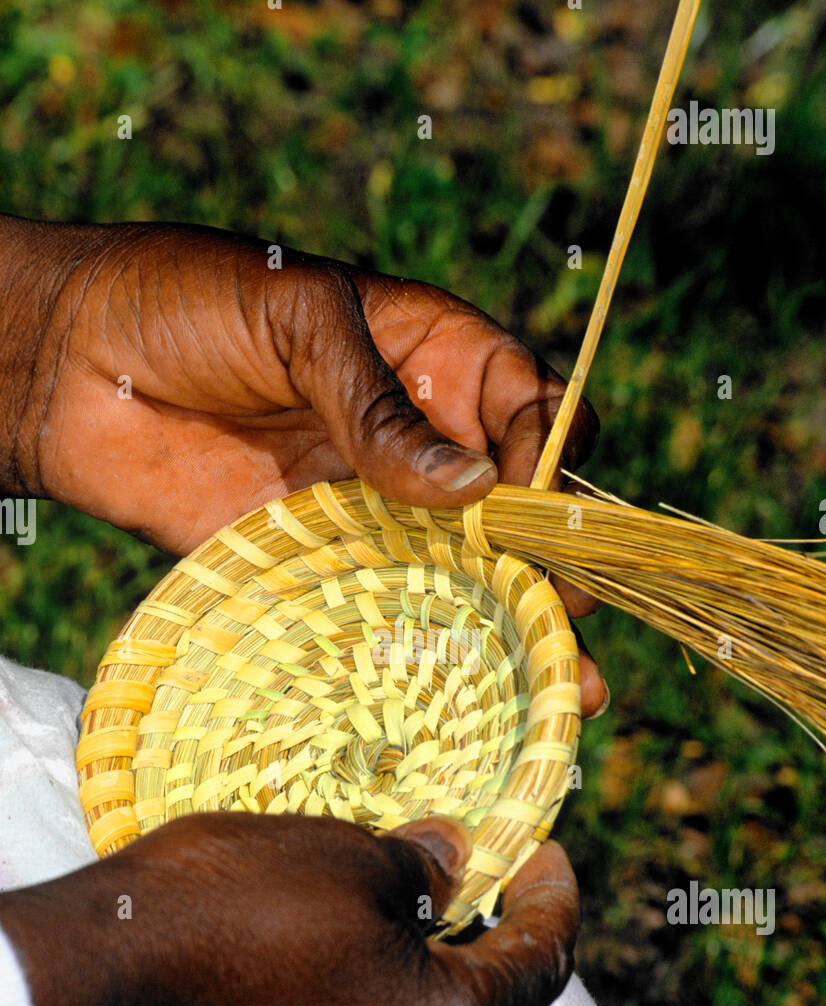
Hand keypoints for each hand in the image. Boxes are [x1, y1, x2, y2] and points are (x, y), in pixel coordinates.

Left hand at [0, 216, 605, 713]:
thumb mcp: (298, 321)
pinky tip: (465, 697)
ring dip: (512, 626)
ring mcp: (368, 506)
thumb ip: (379, 405)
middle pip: (513, 509)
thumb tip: (473, 489)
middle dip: (554, 566)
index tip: (539, 515)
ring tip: (561, 688)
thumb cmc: (185, 301)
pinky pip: (381, 607)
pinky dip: (424, 650)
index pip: (531, 413)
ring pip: (464, 572)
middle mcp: (415, 440)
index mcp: (433, 358)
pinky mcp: (313, 559)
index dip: (551, 463)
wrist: (67, 364)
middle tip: (570, 622)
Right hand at [1, 813, 579, 1005]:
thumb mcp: (342, 854)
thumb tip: (458, 862)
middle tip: (448, 895)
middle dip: (471, 955)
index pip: (540, 964)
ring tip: (367, 949)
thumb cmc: (224, 912)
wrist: (86, 998)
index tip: (544, 857)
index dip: (551, 899)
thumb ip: (425, 867)